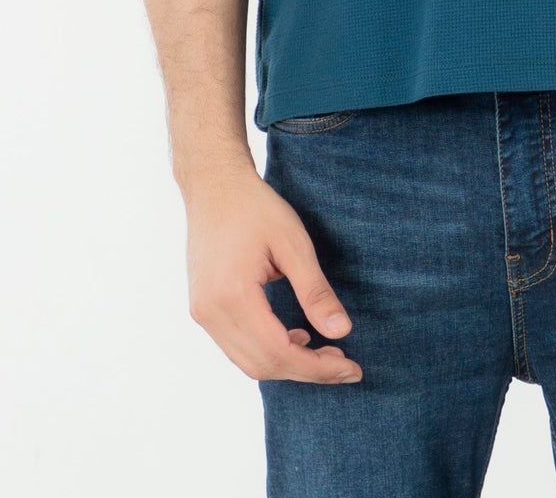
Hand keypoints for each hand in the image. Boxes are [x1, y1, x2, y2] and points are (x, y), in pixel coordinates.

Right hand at [184, 162, 363, 383]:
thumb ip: (315, 291)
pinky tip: (296, 336)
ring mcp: (202, 313)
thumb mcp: (293, 243)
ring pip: (248, 361)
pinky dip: (269, 350)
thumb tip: (342, 332)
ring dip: (288, 363)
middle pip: (263, 365)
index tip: (352, 369)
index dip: (318, 368)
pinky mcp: (203, 308)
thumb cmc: (254, 207)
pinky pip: (238, 346)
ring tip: (326, 350)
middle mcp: (210, 313)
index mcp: (232, 296)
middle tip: (345, 363)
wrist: (214, 185)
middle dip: (307, 370)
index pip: (279, 353)